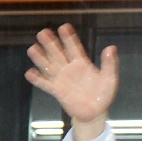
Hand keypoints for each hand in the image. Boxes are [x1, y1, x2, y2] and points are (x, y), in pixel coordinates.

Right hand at [26, 25, 117, 140]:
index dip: (69, 38)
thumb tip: (111, 48)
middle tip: (43, 32)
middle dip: (51, 43)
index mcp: (82, 64)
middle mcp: (70, 69)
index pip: (74, 48)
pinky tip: (30, 73)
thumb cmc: (103, 95)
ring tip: (32, 49)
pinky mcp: (57, 92)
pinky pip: (45, 84)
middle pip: (58, 54)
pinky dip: (37, 79)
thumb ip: (110, 64)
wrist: (95, 113)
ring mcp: (62, 80)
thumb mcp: (110, 78)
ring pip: (49, 66)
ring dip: (40, 58)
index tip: (64, 27)